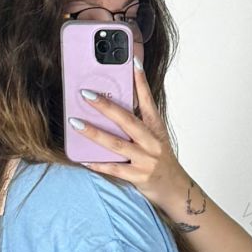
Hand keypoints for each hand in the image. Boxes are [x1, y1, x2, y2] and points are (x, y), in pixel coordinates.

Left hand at [72, 61, 184, 207]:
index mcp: (156, 129)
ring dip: (94, 133)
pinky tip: (83, 158)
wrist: (175, 190)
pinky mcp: (138, 177)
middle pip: (127, 120)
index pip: (148, 101)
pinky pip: (114, 169)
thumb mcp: (155, 138)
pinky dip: (98, 164)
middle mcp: (151, 142)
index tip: (133, 61)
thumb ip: (138, 124)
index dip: (140, 82)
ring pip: (116, 144)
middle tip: (86, 93)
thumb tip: (114, 108)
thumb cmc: (161, 161)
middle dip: (105, 106)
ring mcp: (145, 161)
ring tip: (76, 123)